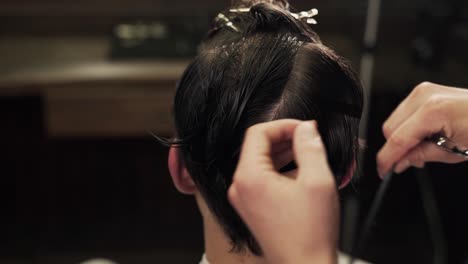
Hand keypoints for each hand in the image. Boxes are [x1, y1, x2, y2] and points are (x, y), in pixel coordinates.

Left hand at [228, 120, 338, 263]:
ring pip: (260, 162)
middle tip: (309, 139)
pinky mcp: (251, 208)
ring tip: (308, 154)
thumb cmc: (310, 234)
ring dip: (283, 154)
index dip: (284, 125)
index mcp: (249, 177)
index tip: (304, 128)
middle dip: (285, 138)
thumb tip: (306, 129)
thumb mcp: (318, 181)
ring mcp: (244, 199)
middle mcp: (240, 187)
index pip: (258, 133)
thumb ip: (310, 147)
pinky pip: (261, 178)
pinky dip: (279, 170)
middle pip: (257, 147)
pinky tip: (300, 173)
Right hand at [378, 82, 467, 176]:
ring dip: (401, 138)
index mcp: (433, 111)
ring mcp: (422, 92)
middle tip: (409, 162)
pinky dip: (407, 128)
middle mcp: (424, 96)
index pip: (398, 139)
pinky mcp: (423, 92)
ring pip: (394, 121)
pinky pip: (403, 114)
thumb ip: (421, 156)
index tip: (383, 170)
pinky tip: (423, 135)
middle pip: (390, 129)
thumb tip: (400, 162)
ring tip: (423, 146)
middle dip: (396, 148)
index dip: (387, 158)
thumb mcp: (455, 151)